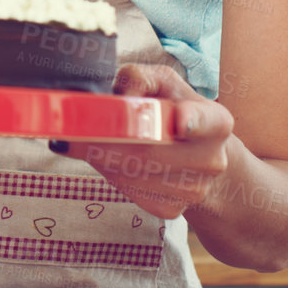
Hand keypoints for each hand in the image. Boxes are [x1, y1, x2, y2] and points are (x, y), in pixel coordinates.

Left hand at [52, 64, 232, 220]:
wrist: (194, 156)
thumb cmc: (172, 108)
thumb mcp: (161, 82)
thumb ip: (139, 78)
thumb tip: (120, 98)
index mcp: (216, 121)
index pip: (205, 121)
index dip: (191, 121)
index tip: (178, 120)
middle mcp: (212, 159)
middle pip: (150, 150)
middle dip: (104, 138)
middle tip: (71, 129)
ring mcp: (194, 190)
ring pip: (132, 172)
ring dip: (100, 156)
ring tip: (88, 139)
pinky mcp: (171, 209)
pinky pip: (129, 191)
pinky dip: (109, 173)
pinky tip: (108, 159)